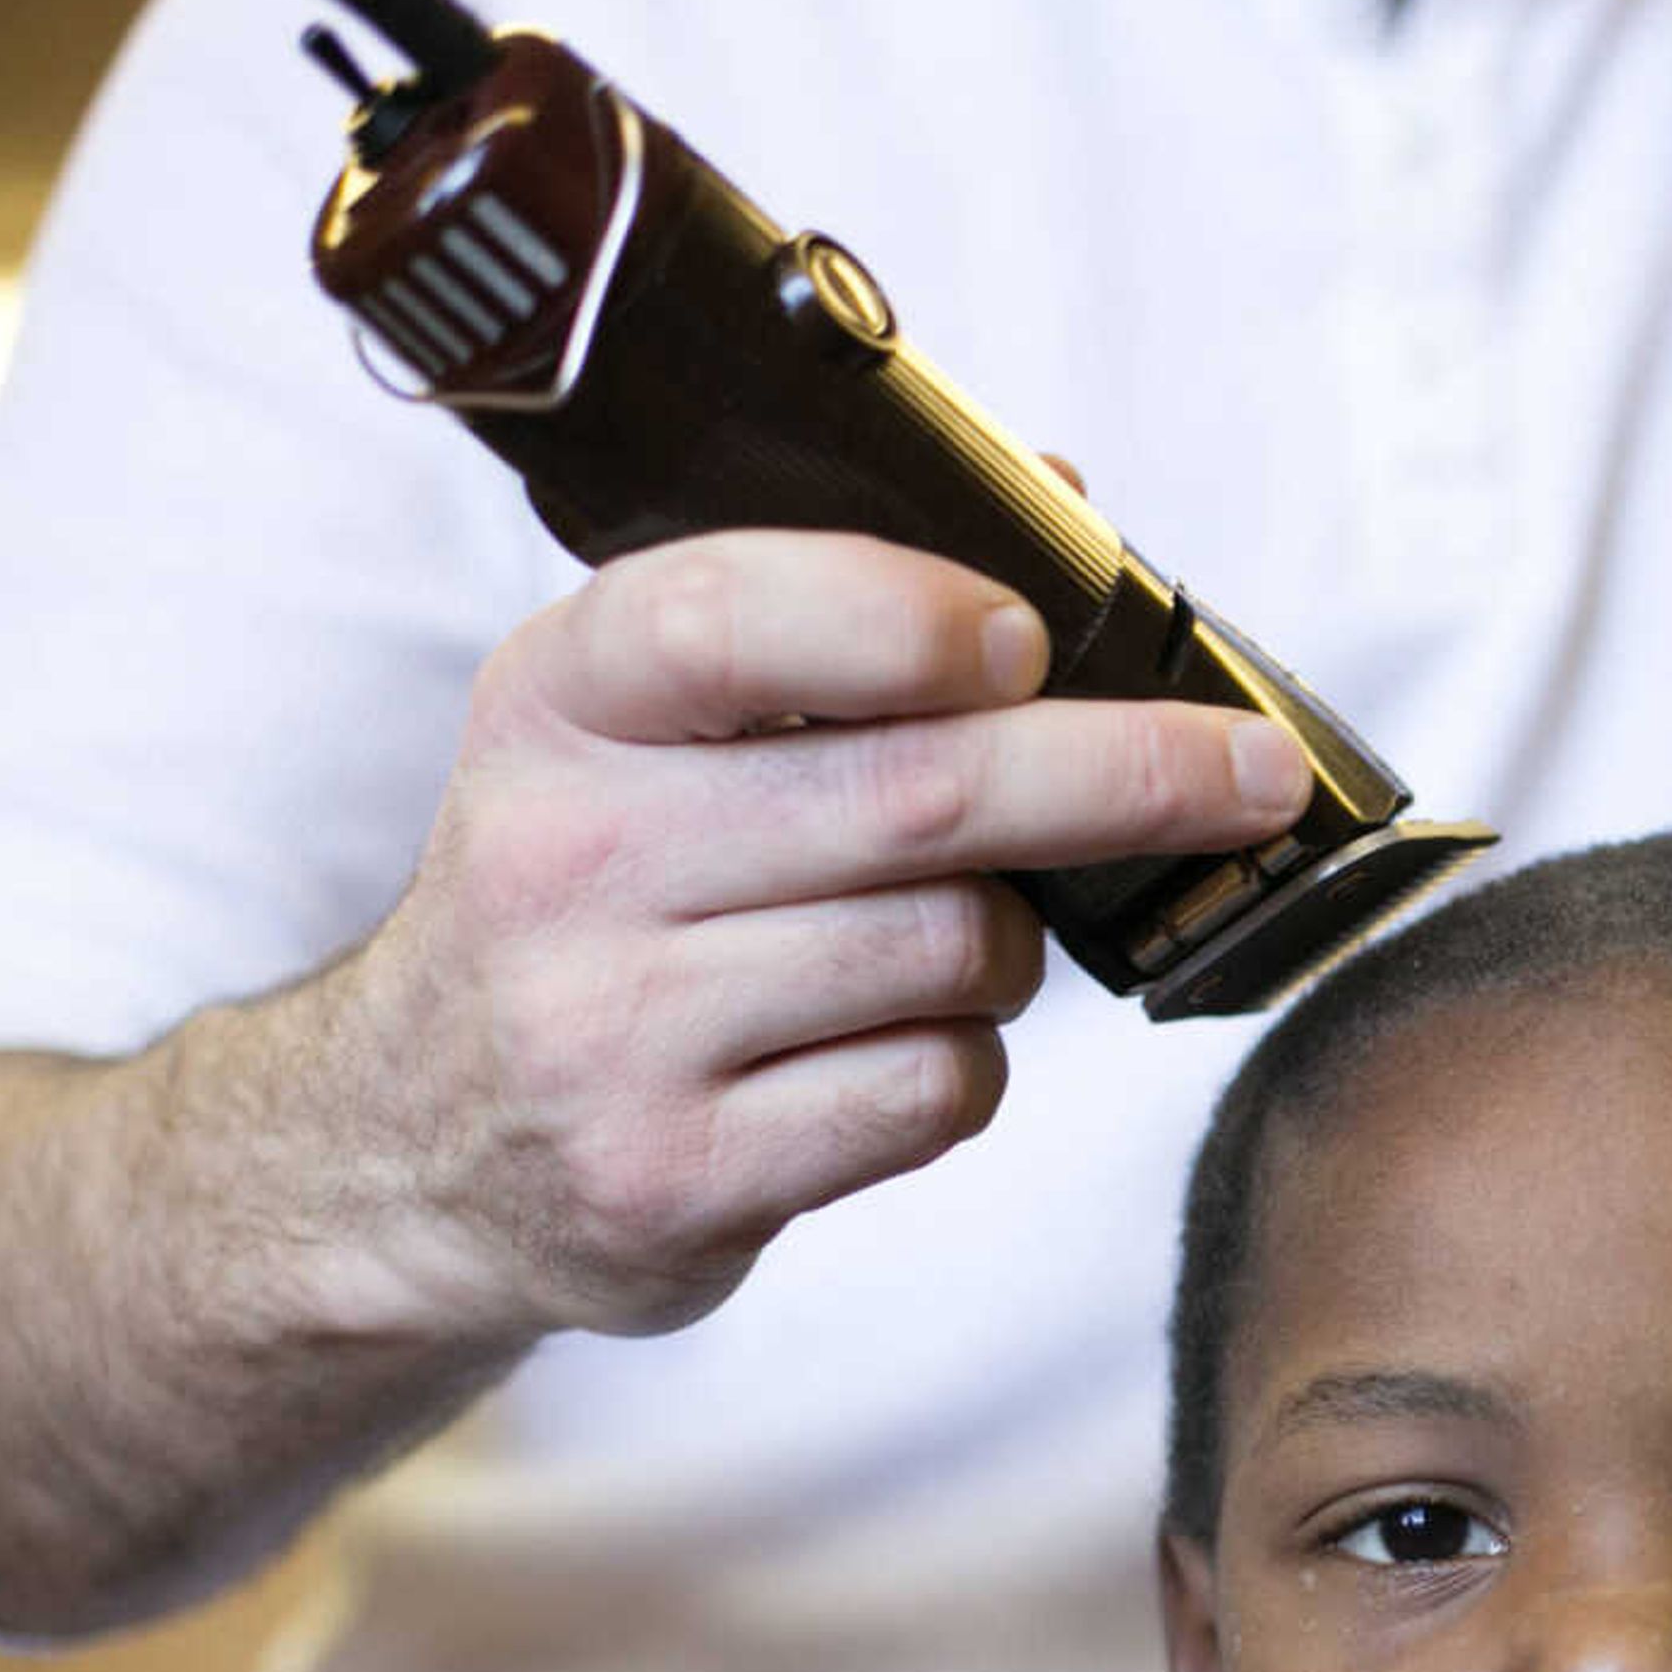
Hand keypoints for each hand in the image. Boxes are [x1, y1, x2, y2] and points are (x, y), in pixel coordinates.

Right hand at [320, 528, 1310, 1340]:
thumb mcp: (652, 731)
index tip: (1034, 631)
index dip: (904, 615)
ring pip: (954, 950)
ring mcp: (608, 1031)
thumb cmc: (604, 895)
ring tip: (940, 940)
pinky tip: (886, 1048)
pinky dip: (961, 1064)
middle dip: (1127, 776)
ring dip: (1009, 944)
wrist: (416, 1144)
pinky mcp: (670, 1176)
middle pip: (923, 796)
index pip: (731, 618)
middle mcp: (565, 858)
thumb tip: (1062, 495)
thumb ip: (842, 615)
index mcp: (559, 702)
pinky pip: (932, 1091)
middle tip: (1254, 772)